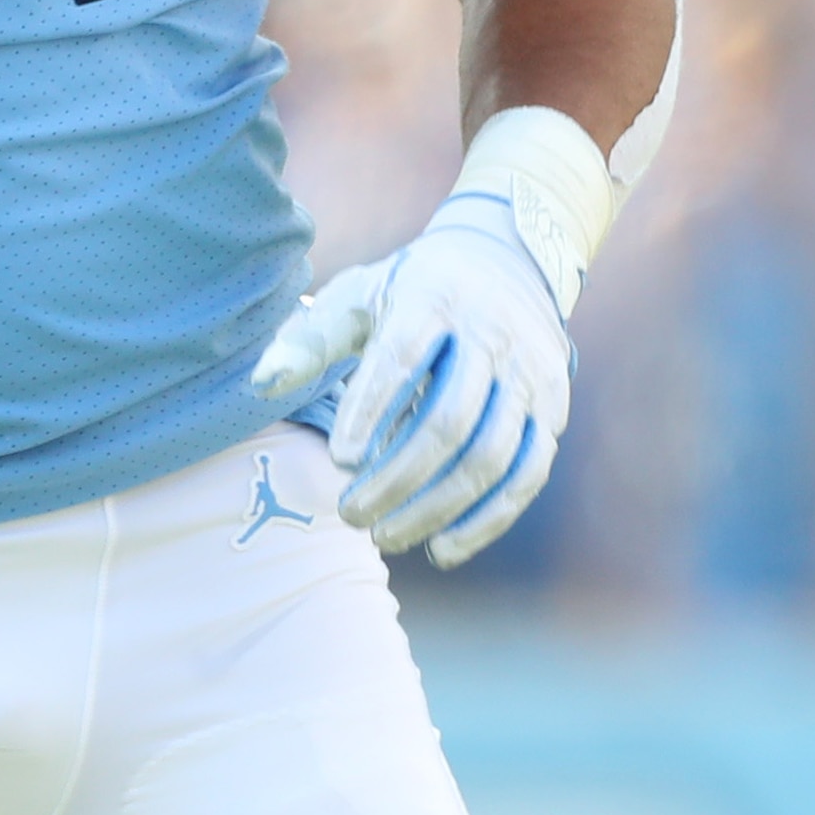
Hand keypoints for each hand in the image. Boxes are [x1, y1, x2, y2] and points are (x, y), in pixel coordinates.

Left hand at [249, 192, 570, 567]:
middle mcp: (493, 335)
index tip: (337, 460)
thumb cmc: (412, 292)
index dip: (371, 410)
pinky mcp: (552, 411)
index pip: (402, 358)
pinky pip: (527, 475)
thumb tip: (262, 384)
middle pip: (448, 420)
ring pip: (490, 455)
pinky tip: (443, 549)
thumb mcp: (359, 296)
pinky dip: (487, 520)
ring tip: (384, 536)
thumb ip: (311, 340)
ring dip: (437, 507)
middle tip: (349, 515)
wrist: (509, 265)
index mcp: (436, 298)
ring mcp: (530, 376)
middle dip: (397, 477)